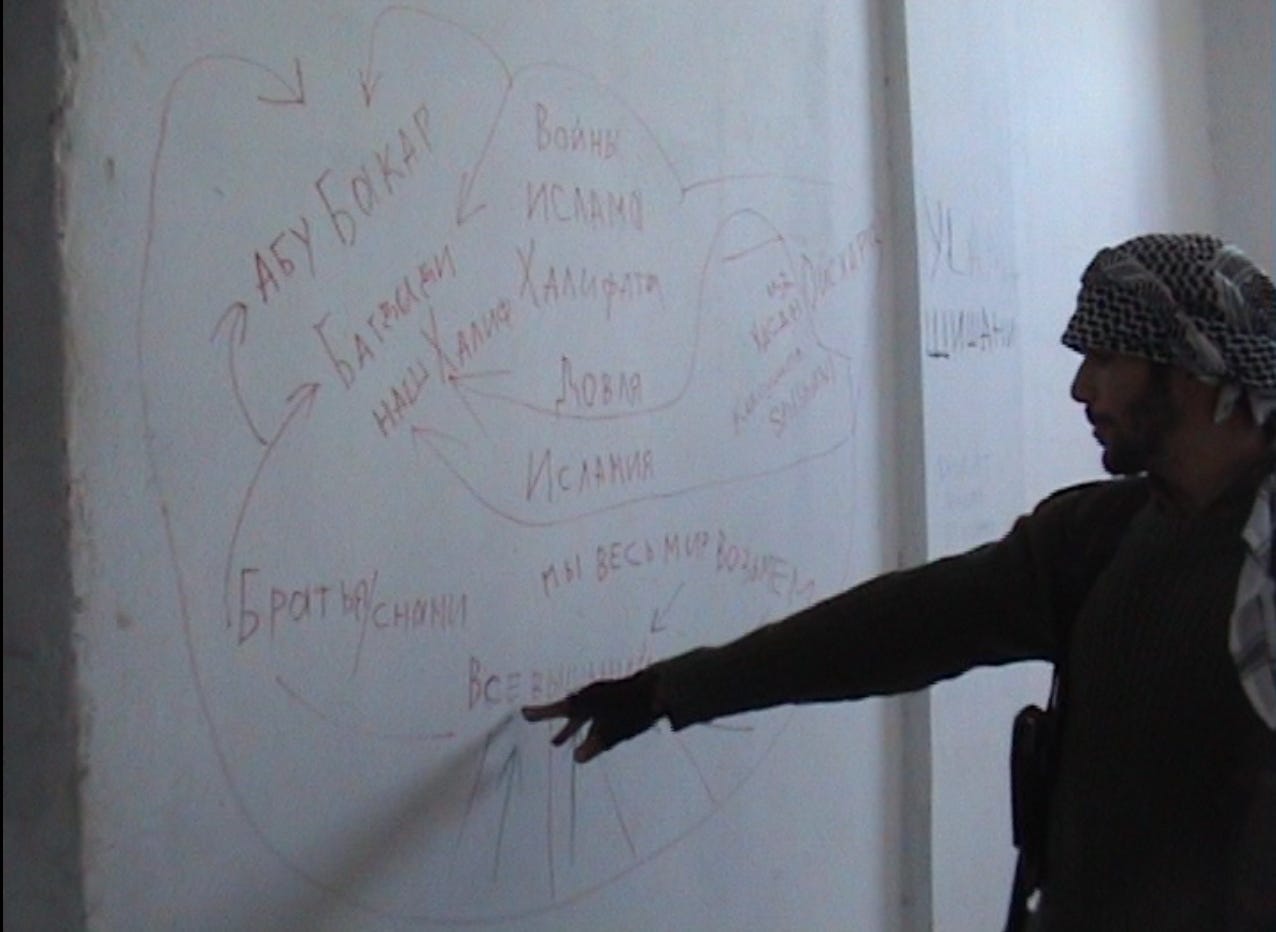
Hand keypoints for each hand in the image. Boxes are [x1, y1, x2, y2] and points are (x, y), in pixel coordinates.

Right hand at [522, 669, 660, 762]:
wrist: (659, 689)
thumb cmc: (633, 710)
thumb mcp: (613, 733)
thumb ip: (594, 746)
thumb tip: (577, 758)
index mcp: (586, 701)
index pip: (557, 709)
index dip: (540, 713)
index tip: (523, 713)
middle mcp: (591, 696)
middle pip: (570, 713)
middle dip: (561, 728)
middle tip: (552, 743)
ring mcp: (603, 696)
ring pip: (583, 715)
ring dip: (573, 728)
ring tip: (561, 742)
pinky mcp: (615, 699)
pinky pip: (595, 714)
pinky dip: (589, 725)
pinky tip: (594, 736)